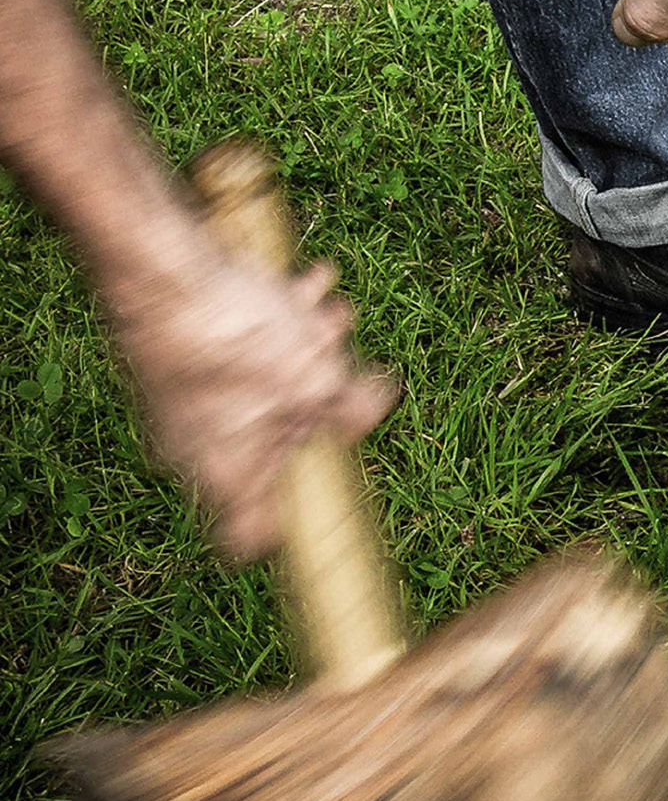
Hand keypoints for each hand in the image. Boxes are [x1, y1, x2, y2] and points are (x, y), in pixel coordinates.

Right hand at [111, 249, 395, 559]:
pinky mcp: (181, 354)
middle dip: (319, 402)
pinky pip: (240, 348)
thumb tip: (373, 410)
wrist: (160, 269)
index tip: (321, 500)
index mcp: (228, 473)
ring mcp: (186, 399)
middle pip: (273, 441)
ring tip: (337, 315)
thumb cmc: (234, 339)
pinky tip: (313, 281)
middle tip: (347, 371)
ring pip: (261, 385)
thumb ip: (353, 405)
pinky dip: (279, 320)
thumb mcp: (317, 379)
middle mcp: (198, 447)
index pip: (247, 532)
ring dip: (306, 350)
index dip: (288, 523)